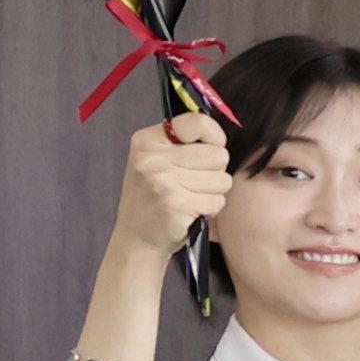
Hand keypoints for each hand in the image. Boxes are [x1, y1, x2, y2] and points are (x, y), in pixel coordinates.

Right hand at [109, 106, 227, 267]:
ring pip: (223, 179)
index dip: (213, 137)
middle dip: (213, 172)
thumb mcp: (158, 161)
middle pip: (219, 155)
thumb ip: (185, 144)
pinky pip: (218, 201)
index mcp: (147, 140)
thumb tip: (220, 137)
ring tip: (188, 198)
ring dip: (212, 193)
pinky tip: (188, 212)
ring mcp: (163, 181)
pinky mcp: (176, 203)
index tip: (207, 149)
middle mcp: (152, 158)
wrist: (136, 238)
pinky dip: (209, 209)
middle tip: (190, 184)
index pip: (198, 122)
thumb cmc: (155, 197)